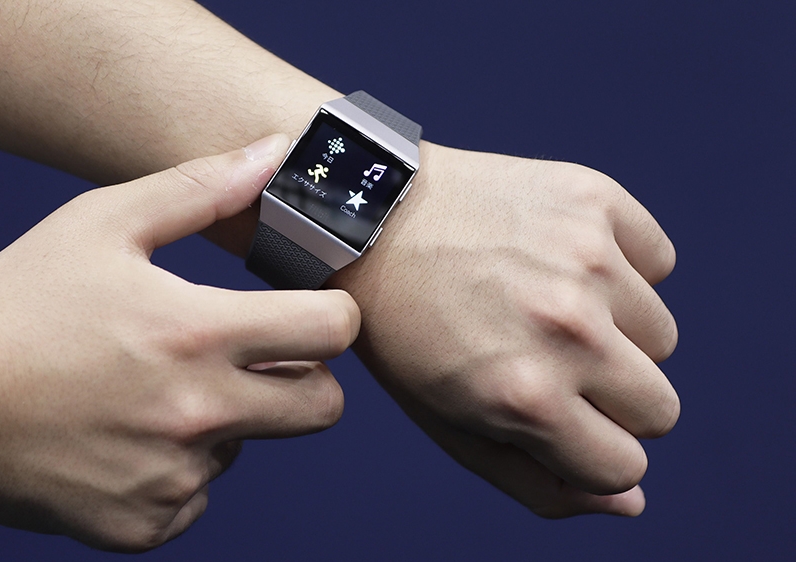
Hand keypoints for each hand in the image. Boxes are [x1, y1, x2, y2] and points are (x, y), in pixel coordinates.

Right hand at [0, 134, 358, 550]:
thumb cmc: (13, 308)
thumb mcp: (100, 224)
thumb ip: (199, 189)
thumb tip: (272, 156)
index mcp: (196, 333)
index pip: (333, 332)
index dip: (334, 315)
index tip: (309, 311)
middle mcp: (198, 413)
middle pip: (323, 407)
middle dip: (305, 378)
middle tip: (253, 355)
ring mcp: (172, 477)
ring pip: (247, 447)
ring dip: (221, 421)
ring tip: (147, 391)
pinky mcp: (144, 524)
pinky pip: (196, 495)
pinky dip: (175, 469)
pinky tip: (121, 435)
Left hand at [334, 144, 677, 516]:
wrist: (372, 220)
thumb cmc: (407, 332)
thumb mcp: (450, 425)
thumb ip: (539, 483)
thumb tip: (632, 504)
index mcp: (527, 398)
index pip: (622, 466)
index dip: (587, 450)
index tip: (551, 418)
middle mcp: (567, 331)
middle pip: (659, 409)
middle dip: (609, 399)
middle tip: (549, 360)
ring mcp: (587, 260)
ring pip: (662, 338)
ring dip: (615, 332)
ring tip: (544, 304)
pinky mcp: (595, 201)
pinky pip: (658, 263)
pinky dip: (623, 268)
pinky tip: (559, 259)